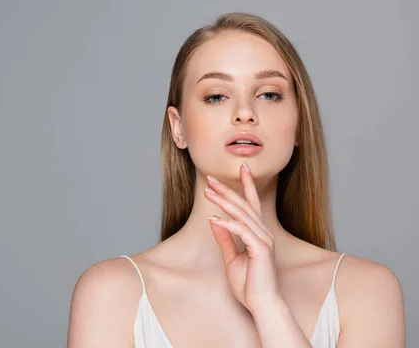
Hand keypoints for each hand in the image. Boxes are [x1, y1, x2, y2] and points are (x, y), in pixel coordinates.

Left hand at [204, 162, 280, 314]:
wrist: (262, 304)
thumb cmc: (249, 285)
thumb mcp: (231, 258)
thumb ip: (224, 239)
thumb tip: (215, 219)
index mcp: (258, 234)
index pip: (252, 204)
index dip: (247, 184)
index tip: (241, 167)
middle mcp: (263, 233)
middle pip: (244, 205)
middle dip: (227, 190)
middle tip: (210, 178)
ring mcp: (264, 241)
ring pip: (242, 215)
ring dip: (224, 202)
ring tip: (208, 192)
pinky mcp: (260, 250)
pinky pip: (242, 231)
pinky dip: (227, 224)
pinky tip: (214, 218)